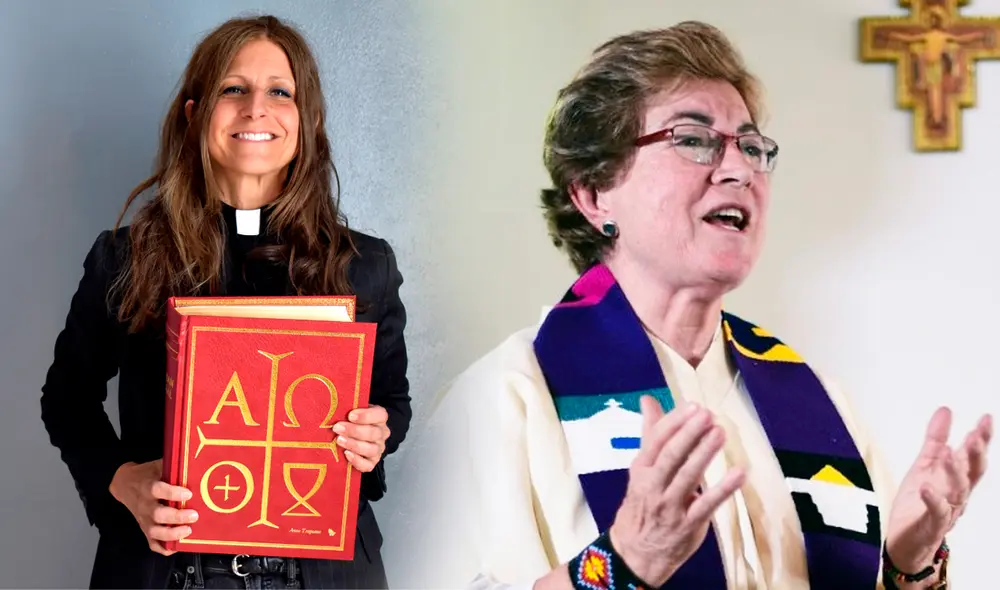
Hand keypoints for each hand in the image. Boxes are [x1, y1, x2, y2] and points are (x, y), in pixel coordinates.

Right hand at [109, 459, 198, 555]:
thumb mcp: (158, 465)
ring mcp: (144, 519)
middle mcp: (144, 505)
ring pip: (154, 532)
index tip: (188, 493)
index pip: (157, 490)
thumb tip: (195, 464)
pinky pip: (152, 544)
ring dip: (172, 534)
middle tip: (194, 515)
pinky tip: (177, 546)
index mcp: (147, 486)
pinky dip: (164, 548)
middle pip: (158, 514)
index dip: (172, 493)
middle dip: (177, 517)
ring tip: (188, 530)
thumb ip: (173, 467)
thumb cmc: (148, 474)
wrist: (125, 484)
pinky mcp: (144, 529)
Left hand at [333, 405, 389, 471]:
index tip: (350, 415)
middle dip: (354, 430)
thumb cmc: (351, 421)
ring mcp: (378, 449)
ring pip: (371, 449)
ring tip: (339, 440)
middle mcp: (381, 434)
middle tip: (338, 428)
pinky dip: (357, 461)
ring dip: (354, 445)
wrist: (355, 436)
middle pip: (374, 433)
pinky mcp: (371, 462)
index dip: (366, 416)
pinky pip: (368, 465)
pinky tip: (346, 454)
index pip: (380, 415)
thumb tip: (335, 407)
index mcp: (380, 418)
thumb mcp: (353, 411)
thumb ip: (348, 408)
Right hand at [608, 398, 744, 585]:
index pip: (656, 441)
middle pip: (670, 456)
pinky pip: (707, 505)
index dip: (674, 422)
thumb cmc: (642, 504)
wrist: (635, 553)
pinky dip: (723, 489)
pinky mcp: (688, 525)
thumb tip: (648, 400)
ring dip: (704, 454)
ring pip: (687, 477)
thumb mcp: (641, 468)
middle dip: (689, 434)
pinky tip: (740, 473)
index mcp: (641, 469)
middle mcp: (652, 486)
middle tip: (707, 414)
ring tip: (720, 433)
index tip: (693, 406)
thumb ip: (650, 434)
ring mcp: (669, 506)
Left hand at [885, 407, 991, 571]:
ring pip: (958, 491)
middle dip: (975, 454)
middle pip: (973, 473)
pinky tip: (926, 487)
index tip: (986, 418)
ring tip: (948, 454)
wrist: (905, 541)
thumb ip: (935, 439)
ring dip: (955, 473)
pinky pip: (936, 513)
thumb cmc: (918, 502)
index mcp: (957, 479)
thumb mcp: (925, 465)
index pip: (973, 456)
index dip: (981, 438)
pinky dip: (933, 499)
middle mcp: (958, 494)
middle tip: (975, 435)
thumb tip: (946, 409)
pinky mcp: (931, 525)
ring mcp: (947, 510)